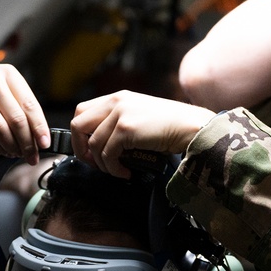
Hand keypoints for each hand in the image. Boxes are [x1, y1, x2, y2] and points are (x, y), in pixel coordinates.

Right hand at [0, 59, 49, 163]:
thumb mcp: (2, 82)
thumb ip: (19, 102)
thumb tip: (38, 133)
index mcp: (9, 74)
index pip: (30, 105)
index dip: (40, 127)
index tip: (46, 143)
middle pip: (16, 119)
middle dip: (28, 142)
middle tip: (33, 156)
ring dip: (12, 146)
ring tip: (18, 154)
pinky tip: (5, 150)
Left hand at [69, 91, 214, 177]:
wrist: (192, 127)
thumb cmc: (173, 126)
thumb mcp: (141, 117)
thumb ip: (120, 123)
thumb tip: (103, 146)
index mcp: (118, 97)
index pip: (82, 111)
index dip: (80, 134)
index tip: (88, 150)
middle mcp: (116, 102)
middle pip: (78, 124)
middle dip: (80, 148)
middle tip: (93, 163)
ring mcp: (120, 114)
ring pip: (92, 144)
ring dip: (102, 164)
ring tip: (117, 171)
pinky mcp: (126, 129)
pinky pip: (107, 154)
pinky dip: (113, 168)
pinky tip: (125, 172)